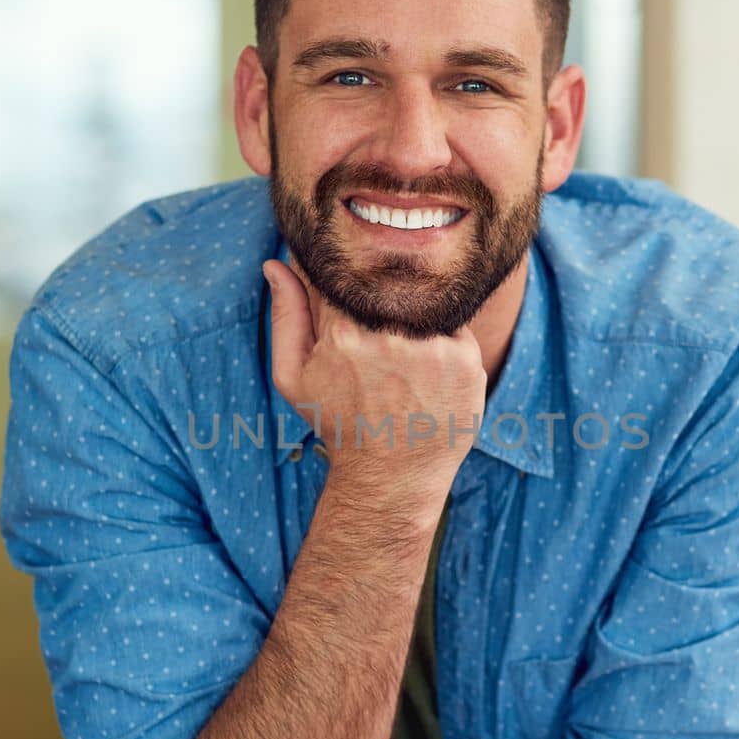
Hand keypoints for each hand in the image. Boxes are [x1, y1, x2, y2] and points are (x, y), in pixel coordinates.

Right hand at [264, 258, 486, 502]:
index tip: (351, 305)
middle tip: (381, 339)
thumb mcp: (294, 375)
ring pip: (422, 302)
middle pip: (387, 287)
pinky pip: (453, 324)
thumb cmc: (339, 423)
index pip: (346, 277)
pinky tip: (429, 370)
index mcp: (342, 331)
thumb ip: (286, 315)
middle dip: (382, 301)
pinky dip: (443, 339)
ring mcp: (430, 346)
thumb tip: (275, 263)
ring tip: (404, 358)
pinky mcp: (464, 358)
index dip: (347, 283)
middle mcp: (387, 334)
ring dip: (413, 318)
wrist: (392, 475)